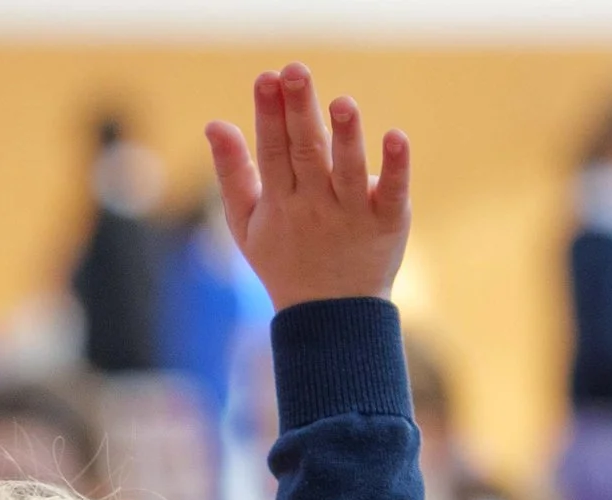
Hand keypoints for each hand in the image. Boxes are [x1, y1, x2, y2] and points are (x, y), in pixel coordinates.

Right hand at [206, 64, 410, 310]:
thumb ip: (232, 172)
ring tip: (341, 104)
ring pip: (346, 170)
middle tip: (296, 71)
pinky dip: (394, 166)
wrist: (330, 316)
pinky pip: (391, 191)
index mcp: (279, 201)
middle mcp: (313, 205)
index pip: (271, 151)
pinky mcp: (386, 221)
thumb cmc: (284, 260)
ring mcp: (351, 214)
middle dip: (299, 112)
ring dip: (345, 137)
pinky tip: (396, 138)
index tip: (266, 79)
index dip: (268, 115)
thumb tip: (215, 123)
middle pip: (305, 153)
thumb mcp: (246, 223)